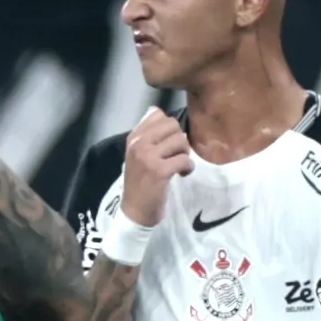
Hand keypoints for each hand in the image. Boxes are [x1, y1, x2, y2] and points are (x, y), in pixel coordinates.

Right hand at [117, 106, 190, 226]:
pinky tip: (181, 175)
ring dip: (185, 154)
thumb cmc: (140, 182)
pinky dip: (188, 168)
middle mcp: (138, 144)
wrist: (135, 211)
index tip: (168, 145)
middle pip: (173, 126)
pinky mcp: (159, 171)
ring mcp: (147, 157)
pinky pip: (184, 159)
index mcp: (133, 138)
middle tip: (177, 155)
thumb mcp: (138, 154)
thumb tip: (155, 110)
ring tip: (178, 166)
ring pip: (180, 141)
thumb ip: (147, 132)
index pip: (158, 116)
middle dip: (180, 140)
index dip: (170, 129)